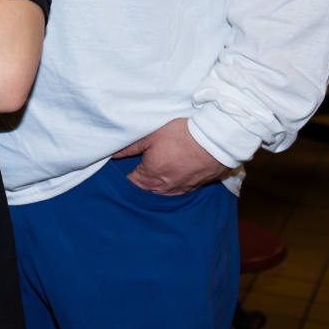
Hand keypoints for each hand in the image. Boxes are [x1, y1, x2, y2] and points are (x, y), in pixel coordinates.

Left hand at [112, 118, 232, 194]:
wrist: (215, 141)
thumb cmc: (181, 135)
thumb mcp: (151, 135)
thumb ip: (130, 146)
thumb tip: (113, 153)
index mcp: (149, 175)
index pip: (131, 182)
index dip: (126, 174)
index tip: (125, 166)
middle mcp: (163, 187)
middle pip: (145, 189)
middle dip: (140, 181)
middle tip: (140, 168)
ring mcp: (180, 189)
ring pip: (162, 192)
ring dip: (156, 185)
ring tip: (156, 172)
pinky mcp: (195, 187)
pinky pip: (178, 191)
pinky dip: (172, 185)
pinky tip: (173, 176)